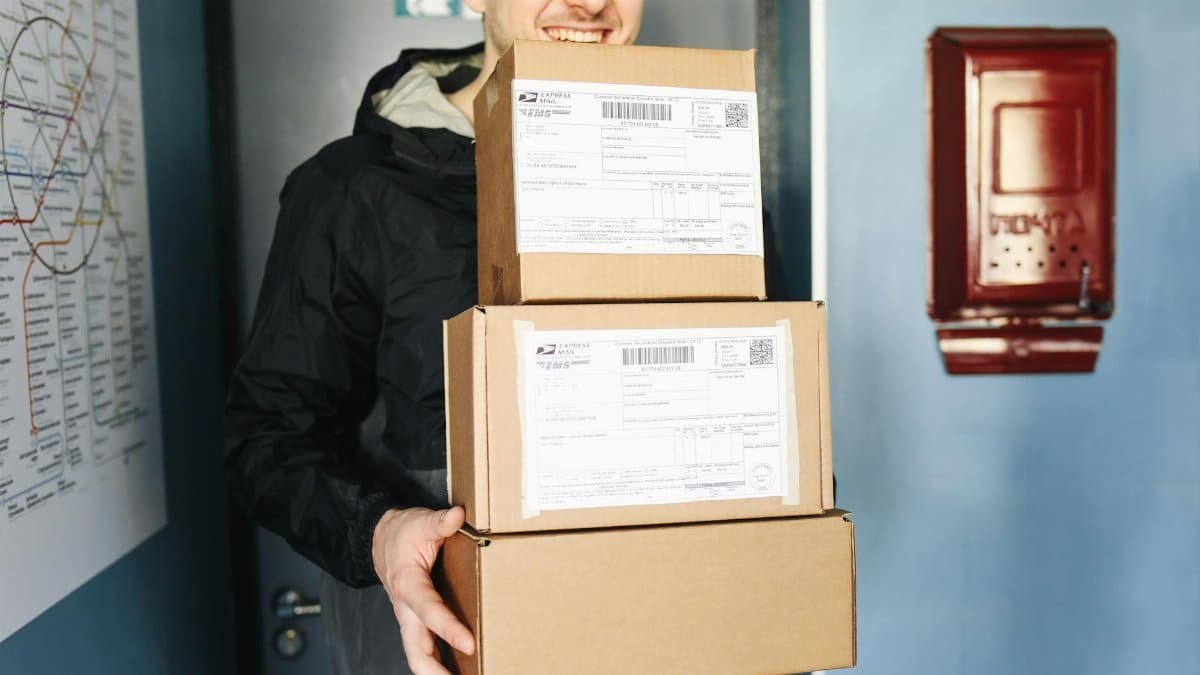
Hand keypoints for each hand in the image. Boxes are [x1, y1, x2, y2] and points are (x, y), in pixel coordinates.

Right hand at [372, 505, 474, 674]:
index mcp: (407, 584)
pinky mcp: (414, 620)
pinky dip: (438, 660)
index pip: (429, 611)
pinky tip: (457, 667)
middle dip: (435, 670)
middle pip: (416, 649)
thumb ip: (439, 522)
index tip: (469, 643)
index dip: (448, 628)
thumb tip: (457, 515)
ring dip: (437, 670)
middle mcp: (405, 607)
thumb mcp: (419, 521)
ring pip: (418, 653)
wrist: (380, 538)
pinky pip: (424, 646)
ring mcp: (408, 617)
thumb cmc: (401, 533)